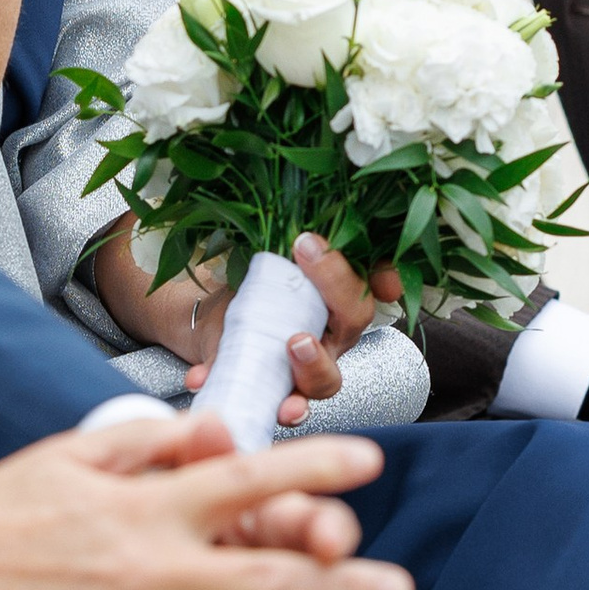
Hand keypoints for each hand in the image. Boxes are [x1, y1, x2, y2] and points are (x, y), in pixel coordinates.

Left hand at [90, 227, 392, 424]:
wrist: (213, 310)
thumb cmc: (261, 273)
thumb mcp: (278, 242)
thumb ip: (298, 222)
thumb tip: (292, 190)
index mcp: (341, 297)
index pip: (375, 282)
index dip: (386, 274)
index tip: (381, 263)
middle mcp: (330, 336)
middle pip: (354, 326)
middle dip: (337, 291)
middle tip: (306, 249)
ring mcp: (297, 369)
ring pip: (325, 383)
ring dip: (313, 369)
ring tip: (293, 345)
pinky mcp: (260, 388)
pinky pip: (253, 399)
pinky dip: (225, 383)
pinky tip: (202, 375)